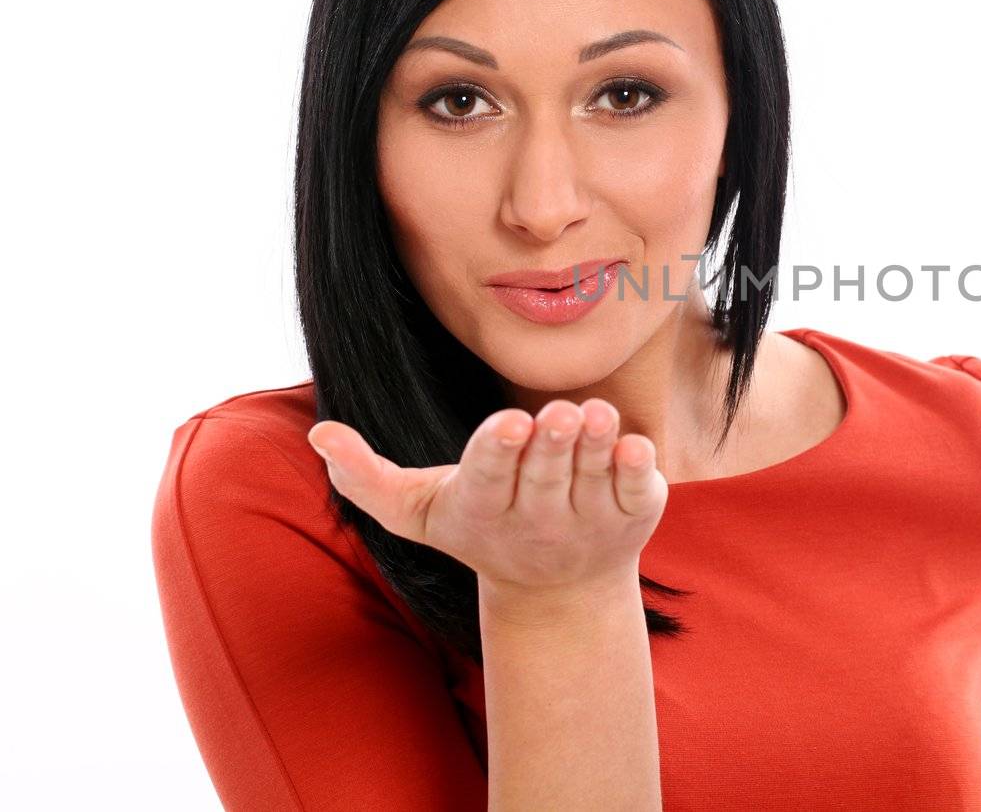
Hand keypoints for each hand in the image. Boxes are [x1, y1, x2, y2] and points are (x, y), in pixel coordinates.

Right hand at [305, 399, 667, 598]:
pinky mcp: (633, 515)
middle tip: (558, 413)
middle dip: (551, 444)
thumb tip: (318, 433)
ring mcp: (590, 520)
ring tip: (596, 414)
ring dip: (596, 446)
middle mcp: (539, 520)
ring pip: (594, 478)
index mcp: (485, 509)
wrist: (558, 591)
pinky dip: (637, 471)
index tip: (507, 424)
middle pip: (545, 477)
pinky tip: (636, 447)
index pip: (489, 478)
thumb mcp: (419, 511)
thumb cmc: (480, 529)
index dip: (497, 451)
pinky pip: (637, 492)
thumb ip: (367, 478)